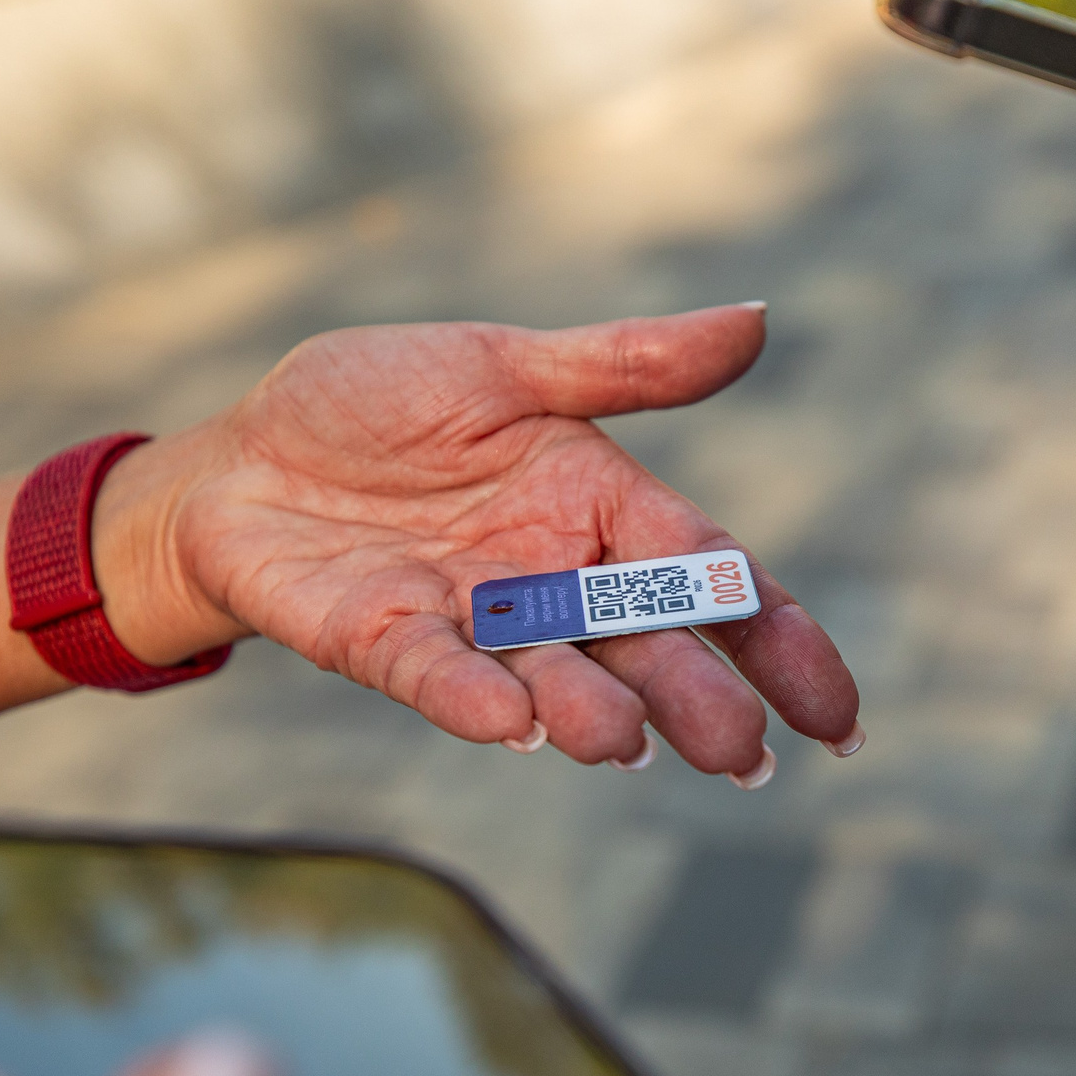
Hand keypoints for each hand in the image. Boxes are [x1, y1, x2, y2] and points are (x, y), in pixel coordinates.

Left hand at [102, 304, 861, 781]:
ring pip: (550, 678)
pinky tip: (510, 721)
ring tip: (627, 745)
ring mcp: (468, 620)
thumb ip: (623, 364)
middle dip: (695, 699)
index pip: (712, 577)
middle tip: (742, 755)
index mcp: (598, 507)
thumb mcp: (502, 367)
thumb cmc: (373, 409)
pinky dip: (470, 697)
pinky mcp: (381, 640)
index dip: (780, 645)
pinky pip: (433, 673)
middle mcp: (548, 580)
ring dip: (590, 714)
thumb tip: (757, 320)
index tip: (839, 718)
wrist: (236, 457)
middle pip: (645, 647)